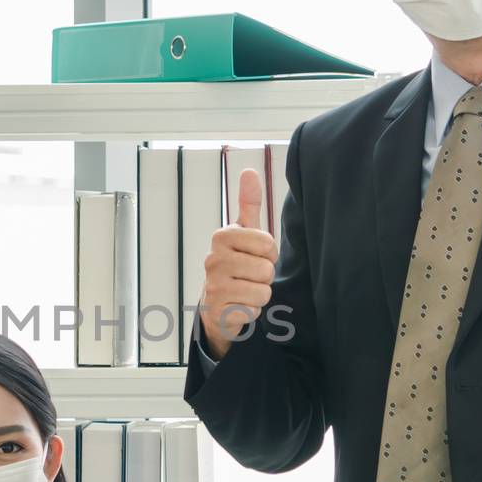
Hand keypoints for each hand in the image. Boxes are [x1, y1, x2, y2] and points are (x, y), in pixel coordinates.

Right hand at [199, 167, 278, 359]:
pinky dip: (252, 310)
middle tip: (249, 276)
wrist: (215, 305)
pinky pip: (254, 309)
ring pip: (263, 290)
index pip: (268, 244)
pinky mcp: (218, 311)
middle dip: (265, 276)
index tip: (256, 256)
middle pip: (266, 269)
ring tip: (245, 290)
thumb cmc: (235, 264)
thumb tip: (249, 170)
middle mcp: (213, 259)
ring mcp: (213, 286)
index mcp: (221, 236)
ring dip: (260, 294)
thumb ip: (249, 203)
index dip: (269, 254)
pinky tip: (238, 305)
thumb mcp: (243, 232)